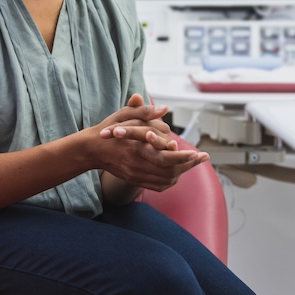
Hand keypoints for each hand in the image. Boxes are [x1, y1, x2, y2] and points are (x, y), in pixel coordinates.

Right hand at [93, 94, 208, 191]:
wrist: (91, 150)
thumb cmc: (109, 129)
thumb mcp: (123, 115)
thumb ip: (143, 111)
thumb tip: (165, 108)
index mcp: (136, 148)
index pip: (165, 157)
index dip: (183, 157)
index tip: (198, 153)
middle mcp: (137, 164)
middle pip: (169, 171)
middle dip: (188, 165)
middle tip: (202, 157)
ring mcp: (135, 174)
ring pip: (165, 179)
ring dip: (182, 172)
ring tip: (194, 162)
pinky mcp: (134, 180)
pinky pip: (157, 185)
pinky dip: (170, 179)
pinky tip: (178, 171)